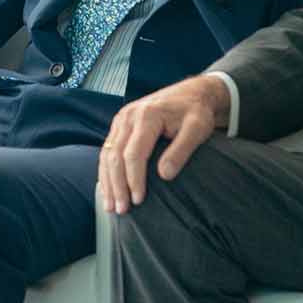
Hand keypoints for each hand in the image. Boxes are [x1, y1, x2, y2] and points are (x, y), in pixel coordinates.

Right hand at [98, 75, 230, 213]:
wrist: (191, 92)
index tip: (138, 200)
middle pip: (115, 155)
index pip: (133, 154)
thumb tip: (164, 176)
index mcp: (147, 116)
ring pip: (107, 153)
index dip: (134, 179)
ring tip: (110, 206)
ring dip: (107, 181)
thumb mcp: (197, 129)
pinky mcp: (120, 124)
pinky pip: (107, 149)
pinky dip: (106, 171)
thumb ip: (181, 151)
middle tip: (121, 210)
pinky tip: (108, 188)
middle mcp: (128, 116)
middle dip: (116, 185)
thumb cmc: (196, 112)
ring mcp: (121, 119)